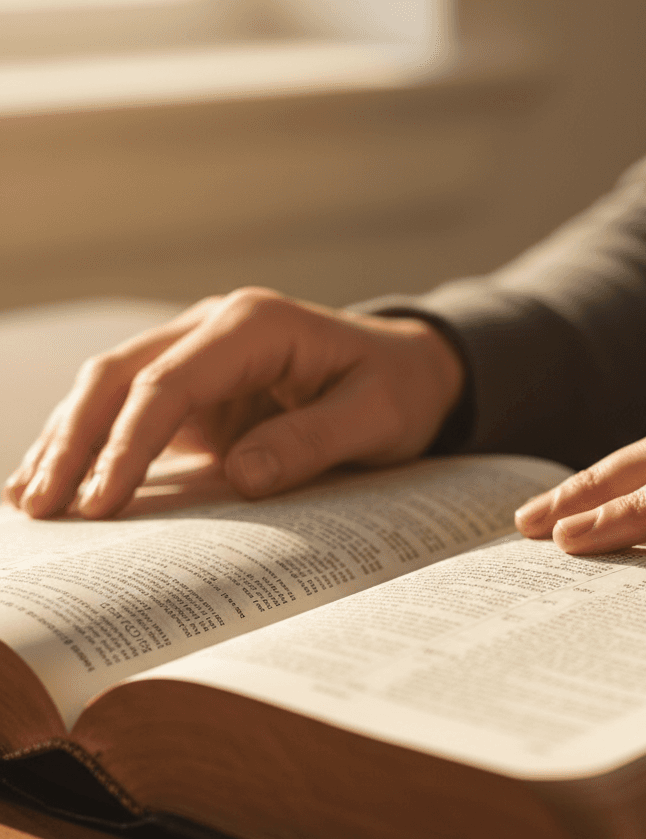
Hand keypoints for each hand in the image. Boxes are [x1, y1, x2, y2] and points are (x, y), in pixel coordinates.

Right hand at [3, 288, 464, 518]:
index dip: (130, 441)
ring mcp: (201, 355)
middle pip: (120, 375)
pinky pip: (134, 410)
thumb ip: (312, 441)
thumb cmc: (397, 391)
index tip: (102, 500)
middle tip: (42, 508)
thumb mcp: (376, 418)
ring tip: (29, 502)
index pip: (170, 381)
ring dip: (69, 441)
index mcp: (255, 324)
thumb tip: (240, 479)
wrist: (409, 371)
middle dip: (75, 441)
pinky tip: (61, 480)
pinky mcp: (200, 388)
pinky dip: (96, 444)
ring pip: (111, 388)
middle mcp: (215, 329)